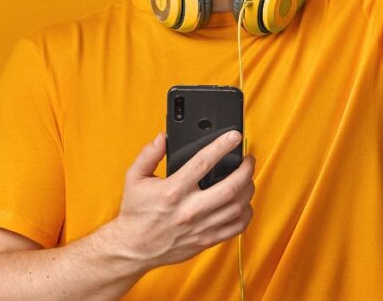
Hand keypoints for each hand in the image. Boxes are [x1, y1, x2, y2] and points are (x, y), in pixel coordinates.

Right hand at [108, 130, 255, 268]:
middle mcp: (190, 209)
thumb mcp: (134, 177)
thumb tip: (163, 138)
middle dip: (245, 170)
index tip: (234, 137)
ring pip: (237, 207)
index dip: (222, 146)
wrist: (134, 247)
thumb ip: (149, 154)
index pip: (203, 162)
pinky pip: (236, 227)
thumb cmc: (136, 212)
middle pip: (230, 187)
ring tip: (248, 179)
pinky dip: (246, 213)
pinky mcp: (206, 240)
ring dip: (248, 189)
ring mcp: (200, 227)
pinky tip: (244, 203)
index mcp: (173, 190)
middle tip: (248, 160)